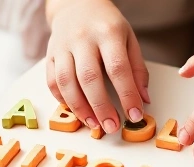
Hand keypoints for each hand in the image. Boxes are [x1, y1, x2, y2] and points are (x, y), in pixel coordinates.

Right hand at [45, 0, 149, 132]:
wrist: (77, 5)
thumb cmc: (107, 25)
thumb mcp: (129, 40)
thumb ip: (138, 69)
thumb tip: (143, 100)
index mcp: (108, 33)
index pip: (118, 68)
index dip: (127, 95)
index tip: (134, 115)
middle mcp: (83, 39)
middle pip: (89, 78)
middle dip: (101, 107)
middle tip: (111, 127)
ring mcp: (62, 46)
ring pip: (66, 81)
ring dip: (80, 108)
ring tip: (94, 124)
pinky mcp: (50, 54)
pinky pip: (52, 81)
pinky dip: (63, 100)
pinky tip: (76, 110)